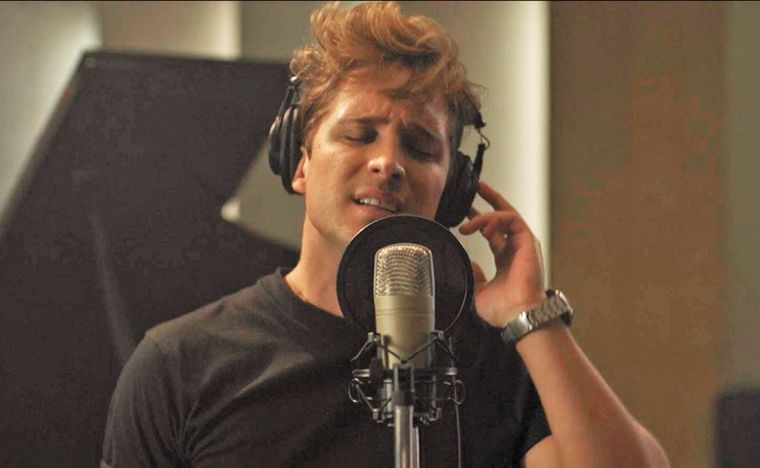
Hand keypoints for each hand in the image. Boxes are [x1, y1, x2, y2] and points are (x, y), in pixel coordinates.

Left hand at [458, 182, 545, 327]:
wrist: (517, 314)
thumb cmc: (502, 308)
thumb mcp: (479, 290)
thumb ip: (475, 275)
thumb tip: (470, 264)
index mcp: (506, 260)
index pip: (494, 233)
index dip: (480, 221)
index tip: (467, 211)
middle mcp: (516, 248)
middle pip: (503, 216)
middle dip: (490, 199)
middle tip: (476, 189)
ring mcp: (523, 243)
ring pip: (504, 215)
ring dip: (483, 216)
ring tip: (466, 222)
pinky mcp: (527, 239)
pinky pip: (510, 219)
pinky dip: (494, 219)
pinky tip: (481, 228)